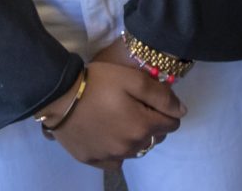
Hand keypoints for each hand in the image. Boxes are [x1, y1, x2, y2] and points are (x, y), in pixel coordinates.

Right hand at [43, 47, 184, 167]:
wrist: (60, 95)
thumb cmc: (99, 83)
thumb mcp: (134, 79)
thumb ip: (162, 96)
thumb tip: (181, 112)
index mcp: (142, 126)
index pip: (171, 124)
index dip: (167, 111)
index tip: (155, 101)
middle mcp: (129, 146)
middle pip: (154, 138)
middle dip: (153, 124)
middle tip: (137, 108)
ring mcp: (109, 156)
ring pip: (136, 150)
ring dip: (136, 138)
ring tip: (123, 120)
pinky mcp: (92, 159)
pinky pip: (114, 161)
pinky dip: (117, 152)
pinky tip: (110, 136)